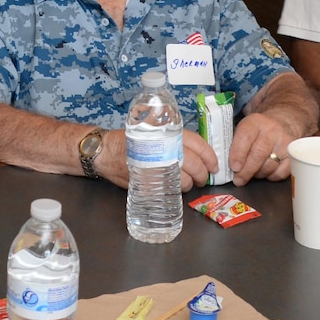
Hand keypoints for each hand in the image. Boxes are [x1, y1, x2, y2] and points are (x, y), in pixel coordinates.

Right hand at [92, 129, 212, 189]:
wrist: (105, 151)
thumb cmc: (129, 140)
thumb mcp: (152, 129)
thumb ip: (173, 137)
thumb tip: (196, 149)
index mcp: (168, 134)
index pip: (197, 143)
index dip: (210, 156)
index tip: (214, 165)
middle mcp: (164, 149)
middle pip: (194, 164)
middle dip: (202, 174)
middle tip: (203, 178)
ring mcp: (156, 166)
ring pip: (184, 180)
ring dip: (189, 185)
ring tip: (187, 184)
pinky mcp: (148, 181)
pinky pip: (169, 189)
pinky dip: (175, 190)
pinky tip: (173, 188)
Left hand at [228, 112, 292, 184]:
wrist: (283, 122)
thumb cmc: (258, 130)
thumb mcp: (245, 129)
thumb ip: (235, 143)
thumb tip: (225, 166)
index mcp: (255, 122)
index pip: (246, 137)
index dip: (238, 153)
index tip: (234, 167)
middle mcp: (272, 130)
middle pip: (258, 154)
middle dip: (246, 171)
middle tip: (238, 180)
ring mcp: (284, 142)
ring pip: (269, 166)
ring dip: (257, 174)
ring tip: (250, 174)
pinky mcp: (293, 155)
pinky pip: (280, 173)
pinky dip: (270, 176)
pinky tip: (265, 172)